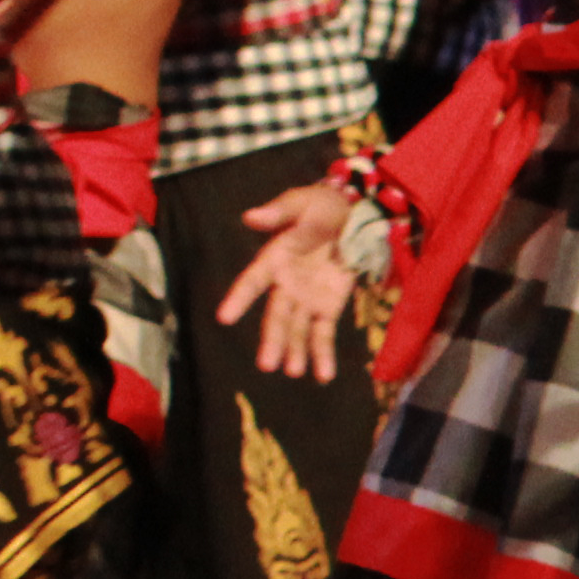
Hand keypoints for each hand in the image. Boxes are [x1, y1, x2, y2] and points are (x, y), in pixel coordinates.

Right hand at [212, 177, 369, 382]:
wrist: (355, 216)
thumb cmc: (322, 206)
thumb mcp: (304, 203)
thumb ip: (280, 212)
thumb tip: (250, 216)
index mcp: (276, 258)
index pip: (253, 281)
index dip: (239, 298)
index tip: (223, 318)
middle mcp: (286, 284)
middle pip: (276, 315)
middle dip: (272, 339)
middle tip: (267, 365)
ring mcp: (307, 298)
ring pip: (297, 329)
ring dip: (294, 351)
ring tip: (293, 372)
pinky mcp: (328, 306)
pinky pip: (323, 333)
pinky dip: (323, 353)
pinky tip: (323, 375)